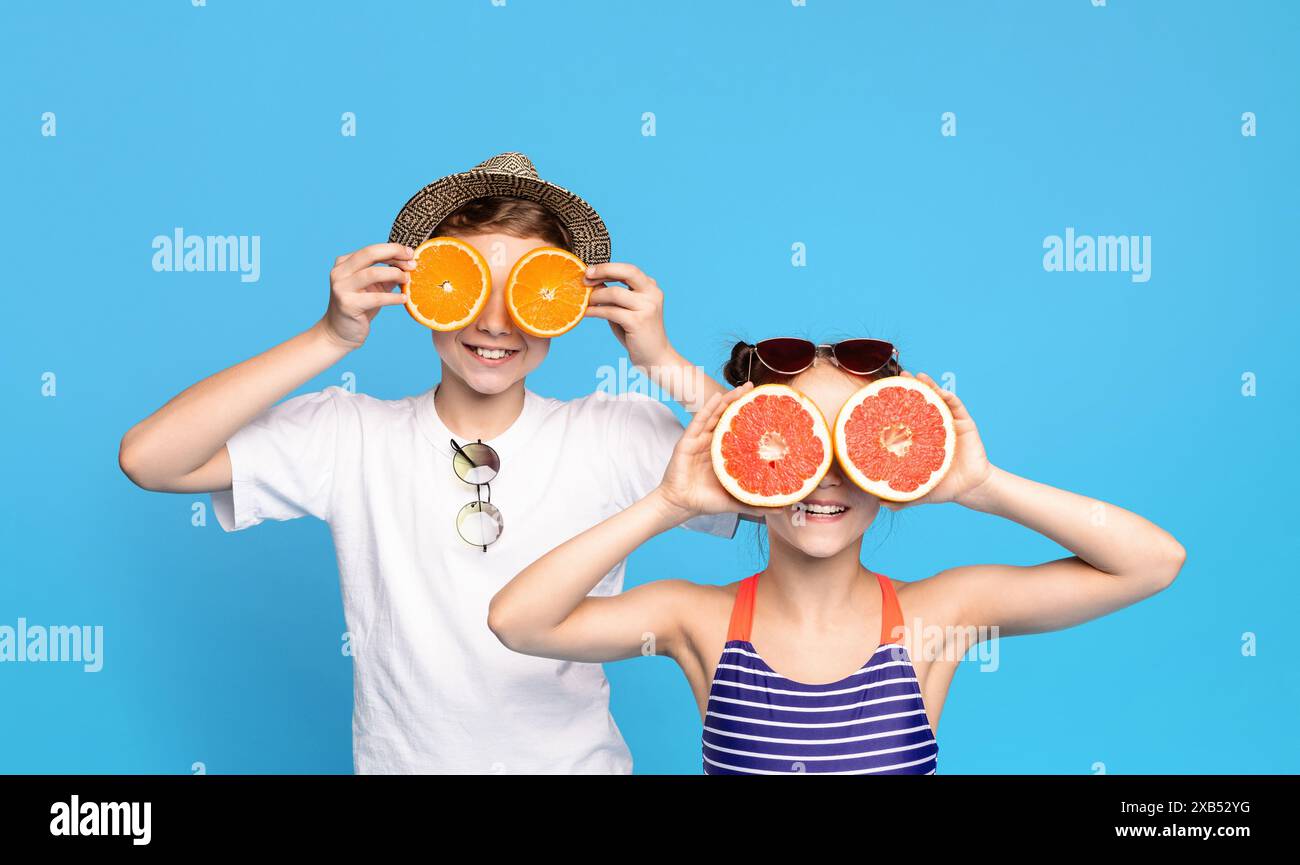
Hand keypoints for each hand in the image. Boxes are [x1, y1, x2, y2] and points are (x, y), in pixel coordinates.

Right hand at [317, 243, 415, 348]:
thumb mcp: (374, 287)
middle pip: (369, 254)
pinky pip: (376, 298)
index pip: (371, 250)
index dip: (393, 249)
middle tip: (412, 262)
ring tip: (408, 280)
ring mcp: (341, 288)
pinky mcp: (348, 305)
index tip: (410, 253)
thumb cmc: (360, 307)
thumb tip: (409, 263)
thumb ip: (387, 275)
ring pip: (372, 273)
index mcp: (344, 263)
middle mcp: (339, 272)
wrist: (340, 333)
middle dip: (394, 253)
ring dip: (394, 274)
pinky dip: (393, 297)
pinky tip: (404, 298)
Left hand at [582, 263, 675, 368]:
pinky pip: (611, 311)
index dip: (608, 268)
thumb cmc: (637, 334)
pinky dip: (595, 311)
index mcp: (651, 288)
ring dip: (596, 296)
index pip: (628, 269)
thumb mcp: (626, 310)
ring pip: (615, 292)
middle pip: (627, 272)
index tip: (589, 271)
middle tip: (586, 276)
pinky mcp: (638, 322)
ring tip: (585, 302)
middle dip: (604, 270)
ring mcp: (647, 307)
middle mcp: (652, 294)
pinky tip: (586, 313)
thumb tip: (592, 282)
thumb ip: (614, 296)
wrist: (655, 358)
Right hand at [656, 383, 769, 519]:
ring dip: (726, 400)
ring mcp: (699, 440)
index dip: (749, 417)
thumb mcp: (735, 500)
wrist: (682, 505)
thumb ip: (756, 503)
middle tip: (753, 388)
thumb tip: (781, 509)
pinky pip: (699, 421)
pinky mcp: (687, 441)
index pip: (738, 430)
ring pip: (714, 415)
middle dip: (739, 402)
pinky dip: (708, 409)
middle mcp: (712, 443)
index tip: (764, 406)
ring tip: (740, 388)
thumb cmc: (706, 501)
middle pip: (727, 417)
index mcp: (723, 453)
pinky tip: (717, 398)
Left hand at [880, 371, 994, 510]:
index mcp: (919, 437)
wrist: (970, 490)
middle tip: (899, 376)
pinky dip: (948, 397)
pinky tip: (940, 392)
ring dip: (929, 385)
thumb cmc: (943, 486)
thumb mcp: (919, 491)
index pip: (906, 416)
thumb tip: (881, 503)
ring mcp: (949, 422)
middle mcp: (932, 425)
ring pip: (938, 398)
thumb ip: (901, 497)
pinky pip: (956, 406)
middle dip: (911, 387)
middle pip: (921, 401)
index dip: (896, 403)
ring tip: (918, 376)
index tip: (882, 392)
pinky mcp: (964, 423)